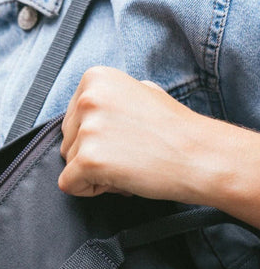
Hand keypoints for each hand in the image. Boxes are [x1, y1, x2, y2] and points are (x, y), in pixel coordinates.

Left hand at [58, 66, 204, 201]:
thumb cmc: (175, 130)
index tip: (122, 137)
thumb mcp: (140, 92)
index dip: (94, 137)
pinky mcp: (89, 160)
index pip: (71, 119)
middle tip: (128, 153)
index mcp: (96, 78)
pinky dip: (89, 190)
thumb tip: (87, 108)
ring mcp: (87, 129)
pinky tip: (119, 180)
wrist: (202, 156)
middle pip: (67, 141)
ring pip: (69, 163)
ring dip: (94, 172)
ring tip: (129, 164)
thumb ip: (108, 97)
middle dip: (92, 154)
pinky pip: (69, 184)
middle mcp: (87, 98)